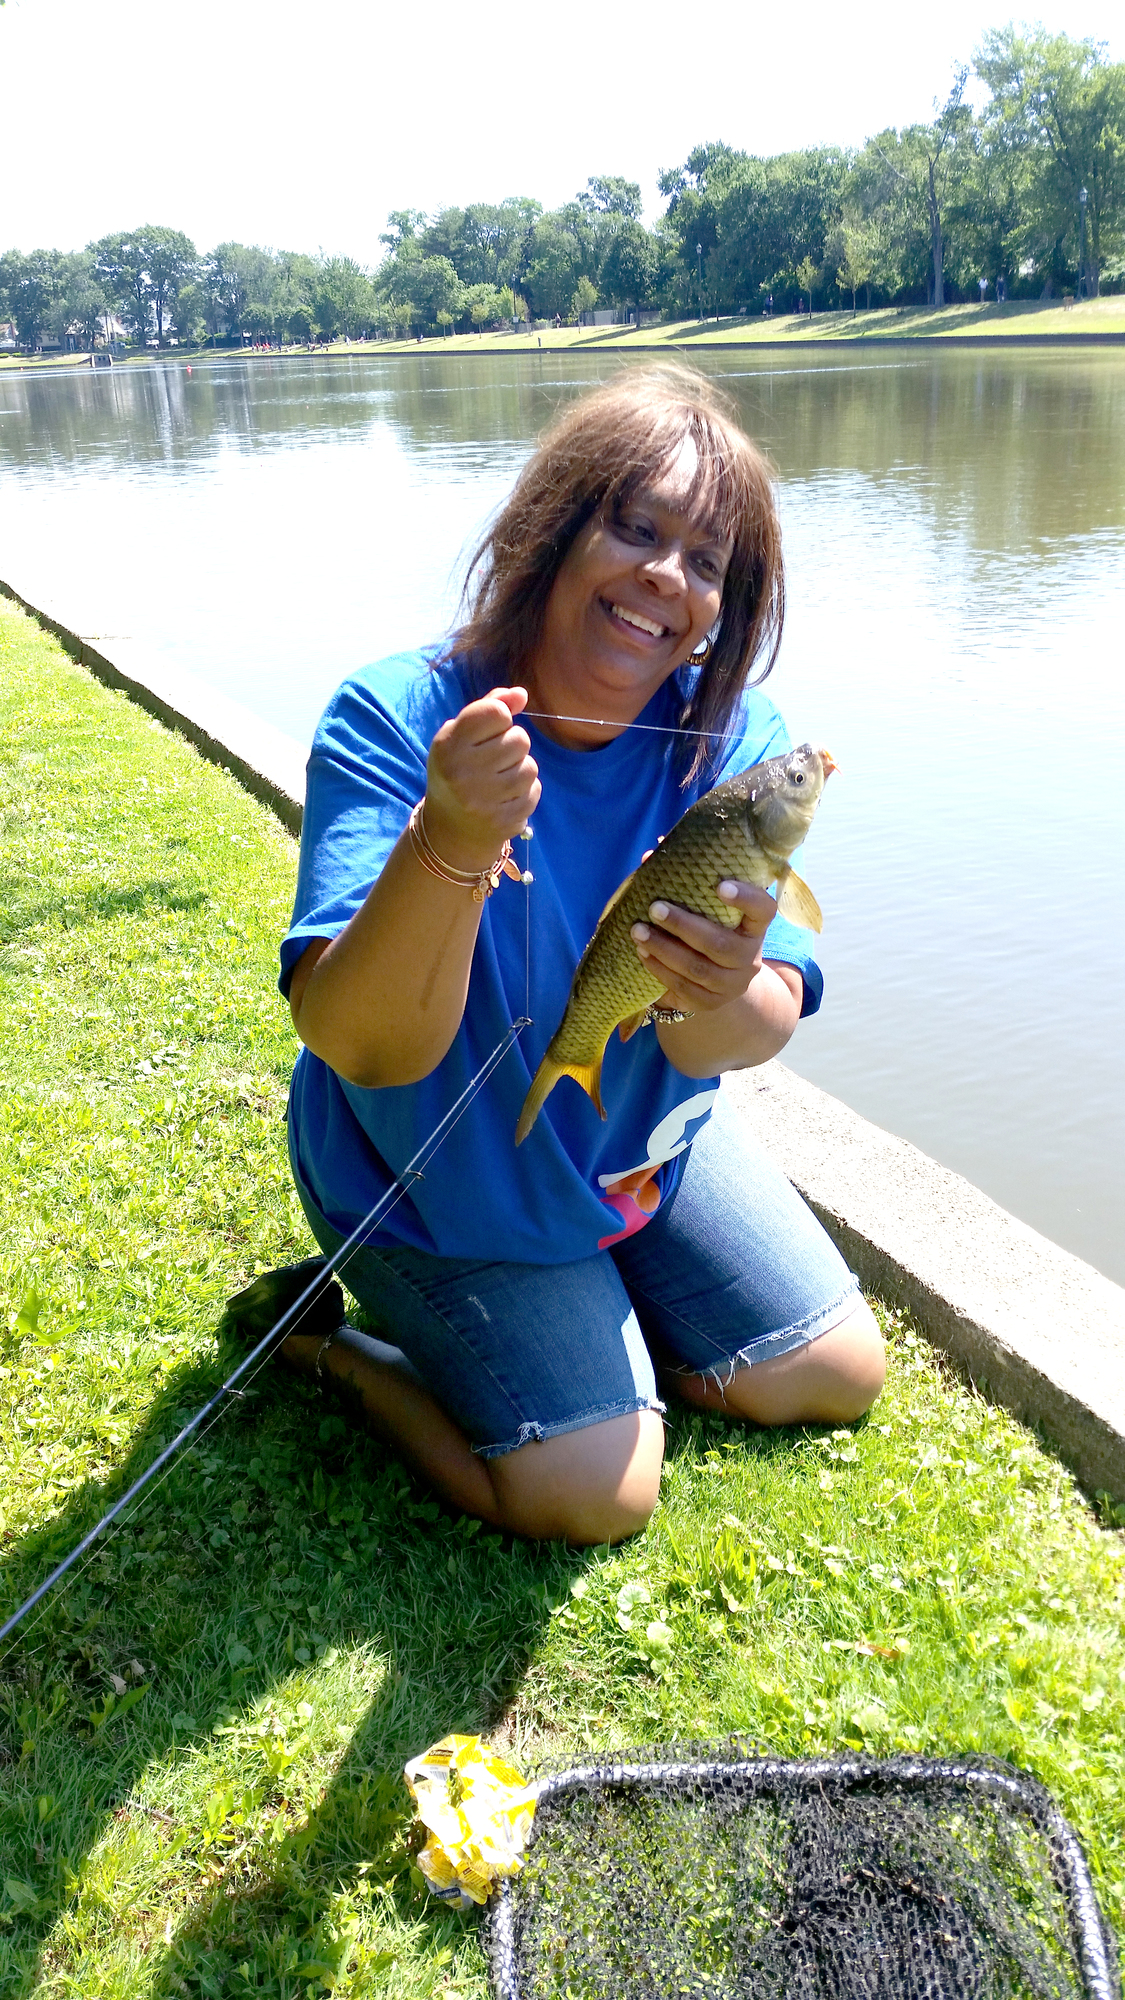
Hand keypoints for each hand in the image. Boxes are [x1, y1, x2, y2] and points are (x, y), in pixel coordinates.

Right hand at [425, 686, 540, 870]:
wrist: (450, 828)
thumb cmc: (459, 768)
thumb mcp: (461, 734)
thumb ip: (489, 707)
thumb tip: (521, 694)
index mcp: (448, 746)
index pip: (497, 712)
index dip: (500, 717)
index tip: (489, 730)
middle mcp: (462, 773)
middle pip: (519, 739)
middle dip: (512, 745)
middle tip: (494, 759)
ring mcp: (483, 801)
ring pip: (530, 767)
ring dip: (521, 769)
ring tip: (500, 779)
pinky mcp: (502, 822)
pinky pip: (534, 791)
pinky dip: (525, 791)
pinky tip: (505, 798)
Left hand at [630, 879, 776, 1014]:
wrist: (720, 980)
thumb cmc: (710, 930)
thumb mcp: (708, 910)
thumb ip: (687, 882)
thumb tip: (651, 854)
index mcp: (754, 927)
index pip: (764, 910)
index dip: (747, 898)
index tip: (721, 885)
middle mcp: (750, 957)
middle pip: (720, 944)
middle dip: (683, 925)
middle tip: (654, 908)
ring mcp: (731, 984)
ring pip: (698, 969)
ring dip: (663, 948)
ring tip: (637, 931)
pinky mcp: (710, 1002)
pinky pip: (683, 988)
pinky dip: (659, 969)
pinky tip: (642, 953)